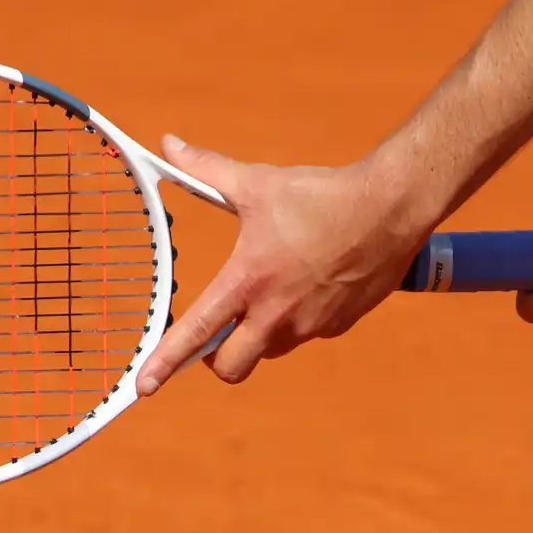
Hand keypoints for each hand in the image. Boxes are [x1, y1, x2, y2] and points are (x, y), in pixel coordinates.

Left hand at [135, 136, 428, 394]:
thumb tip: (169, 145)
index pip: (196, 332)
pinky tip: (309, 286)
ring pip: (268, 351)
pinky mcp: (336, 326)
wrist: (389, 209)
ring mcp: (309, 325)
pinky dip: (296, 321)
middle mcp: (276, 314)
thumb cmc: (321, 196)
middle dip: (215, 361)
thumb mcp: (257, 183)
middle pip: (231, 367)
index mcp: (248, 281)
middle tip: (215, 337)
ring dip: (257, 337)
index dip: (165, 361)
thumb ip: (206, 170)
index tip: (143, 386)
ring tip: (269, 295)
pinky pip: (305, 335)